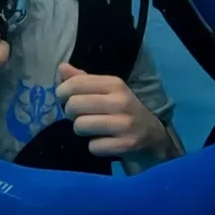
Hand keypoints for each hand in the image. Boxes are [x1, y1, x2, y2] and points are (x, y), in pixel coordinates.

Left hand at [56, 63, 171, 164]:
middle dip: (70, 113)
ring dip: (80, 130)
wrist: (152, 135)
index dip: (62, 92)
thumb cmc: (122, 110)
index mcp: (115, 84)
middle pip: (74, 105)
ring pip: (80, 126)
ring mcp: (125, 124)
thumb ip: (83, 80)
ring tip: (91, 129)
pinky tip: (104, 142)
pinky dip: (94, 147)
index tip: (64, 98)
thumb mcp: (107, 91)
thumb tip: (61, 68)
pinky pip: (93, 146)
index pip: (76, 83)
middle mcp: (121, 101)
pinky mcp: (126, 144)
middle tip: (78, 116)